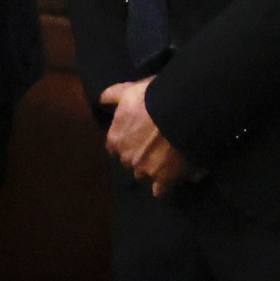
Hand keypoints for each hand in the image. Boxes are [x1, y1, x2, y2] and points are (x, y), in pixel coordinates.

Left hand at [100, 78, 191, 192]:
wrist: (178, 112)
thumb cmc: (152, 99)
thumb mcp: (129, 91)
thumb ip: (112, 95)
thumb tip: (101, 100)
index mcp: (116, 138)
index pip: (114, 147)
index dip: (125, 143)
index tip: (136, 138)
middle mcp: (126, 157)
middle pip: (129, 162)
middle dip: (138, 157)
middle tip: (154, 148)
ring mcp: (144, 170)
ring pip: (144, 175)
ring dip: (151, 171)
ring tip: (166, 163)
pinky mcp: (163, 179)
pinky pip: (160, 190)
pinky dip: (165, 186)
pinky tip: (173, 179)